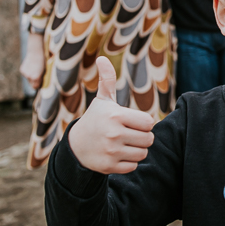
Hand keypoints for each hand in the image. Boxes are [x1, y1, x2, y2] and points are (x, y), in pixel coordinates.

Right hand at [19, 33, 45, 86]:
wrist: (36, 51)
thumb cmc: (43, 61)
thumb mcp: (45, 71)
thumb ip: (42, 78)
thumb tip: (39, 85)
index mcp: (36, 77)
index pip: (36, 87)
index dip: (39, 85)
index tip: (41, 83)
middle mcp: (29, 76)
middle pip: (32, 84)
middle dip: (35, 82)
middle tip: (39, 76)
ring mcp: (25, 73)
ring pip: (28, 79)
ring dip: (31, 76)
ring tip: (35, 69)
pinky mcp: (22, 70)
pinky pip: (25, 74)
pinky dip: (28, 72)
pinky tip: (31, 67)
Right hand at [67, 58, 155, 174]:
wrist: (75, 146)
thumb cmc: (95, 119)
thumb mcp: (102, 100)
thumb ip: (107, 80)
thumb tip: (102, 58)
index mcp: (116, 115)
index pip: (149, 123)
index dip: (143, 123)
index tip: (133, 122)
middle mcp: (114, 134)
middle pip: (149, 139)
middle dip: (142, 137)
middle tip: (130, 134)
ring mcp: (111, 151)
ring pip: (143, 154)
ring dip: (137, 150)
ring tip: (125, 144)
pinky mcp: (109, 167)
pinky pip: (133, 166)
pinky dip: (129, 162)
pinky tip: (118, 155)